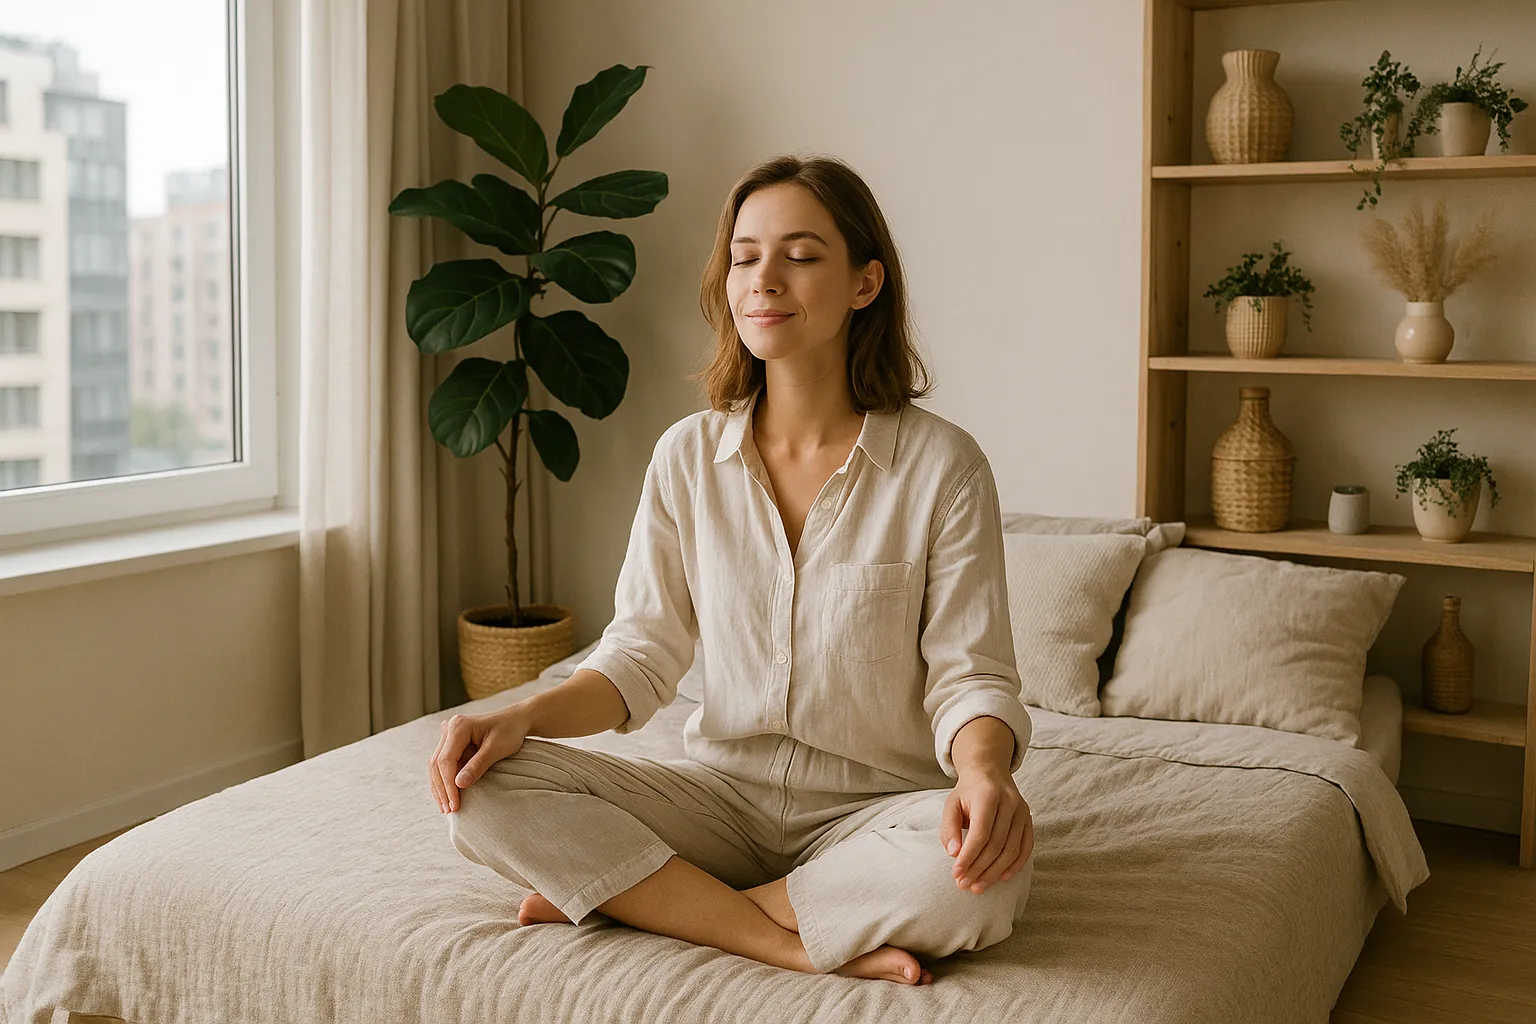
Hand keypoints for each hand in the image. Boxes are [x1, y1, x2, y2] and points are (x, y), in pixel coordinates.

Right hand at [428, 706, 530, 813]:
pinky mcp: (450, 744)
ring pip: (435, 766)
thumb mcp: (496, 749)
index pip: (446, 760)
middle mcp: (449, 729)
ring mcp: (448, 736)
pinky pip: (442, 765)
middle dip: (442, 789)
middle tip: (449, 811)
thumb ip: (477, 766)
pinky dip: (443, 782)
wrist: (515, 721)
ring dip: (440, 788)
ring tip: (446, 809)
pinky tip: (446, 798)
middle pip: (437, 764)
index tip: (455, 804)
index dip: (448, 785)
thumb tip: (458, 784)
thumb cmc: (509, 732)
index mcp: (458, 726)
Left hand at [940, 769, 1033, 893]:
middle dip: (979, 869)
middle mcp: (1009, 803)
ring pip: (1011, 850)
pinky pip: (1026, 847)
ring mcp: (1022, 811)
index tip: (956, 874)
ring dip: (994, 872)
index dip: (968, 856)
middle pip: (996, 845)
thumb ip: (949, 828)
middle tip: (964, 885)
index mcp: (988, 795)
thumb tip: (954, 854)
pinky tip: (1001, 878)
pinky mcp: (1029, 820)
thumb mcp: (951, 804)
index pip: (980, 833)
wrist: (989, 773)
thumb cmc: (967, 793)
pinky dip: (1015, 865)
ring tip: (978, 886)